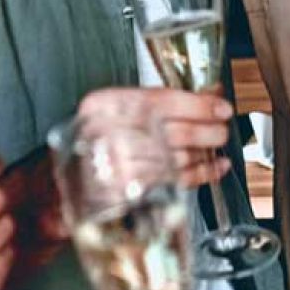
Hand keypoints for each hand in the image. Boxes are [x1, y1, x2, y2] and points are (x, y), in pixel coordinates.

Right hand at [77, 87, 233, 187]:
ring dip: (205, 151)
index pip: (160, 102)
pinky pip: (176, 182)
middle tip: (222, 127)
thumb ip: (156, 101)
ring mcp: (120, 170)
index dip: (197, 104)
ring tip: (218, 143)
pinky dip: (202, 174)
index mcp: (103, 107)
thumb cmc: (94, 141)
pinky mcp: (132, 194)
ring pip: (178, 157)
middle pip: (173, 132)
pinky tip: (215, 167)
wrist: (68, 181)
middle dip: (207, 130)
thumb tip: (207, 95)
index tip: (220, 105)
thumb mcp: (114, 109)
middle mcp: (110, 137)